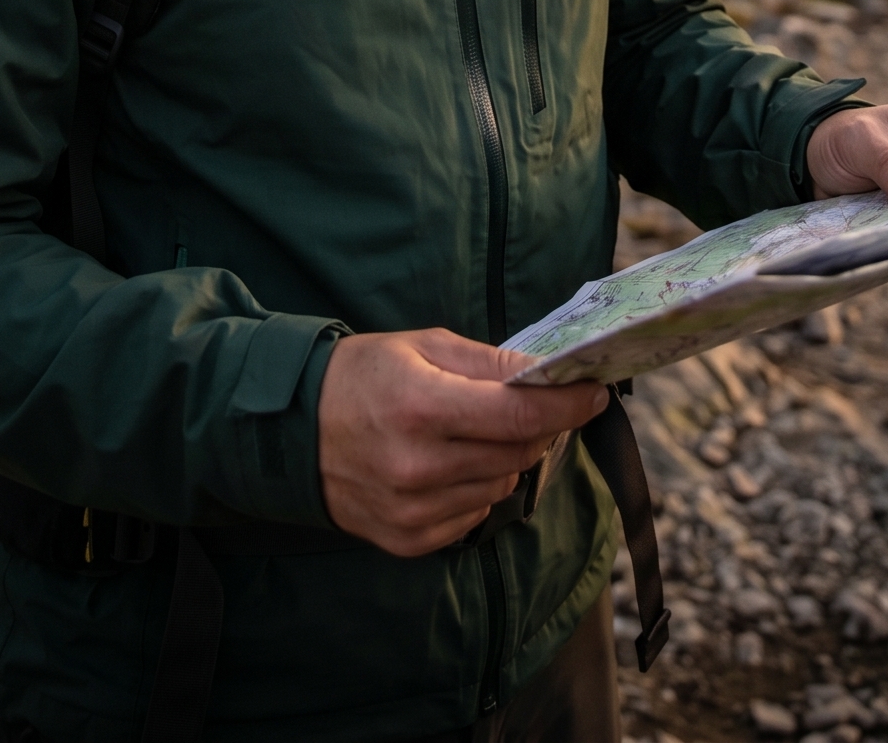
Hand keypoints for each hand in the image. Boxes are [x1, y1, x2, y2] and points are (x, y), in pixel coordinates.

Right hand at [317, 327, 607, 555]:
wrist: (292, 431)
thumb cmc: (362, 376)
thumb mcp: (422, 347)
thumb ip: (488, 363)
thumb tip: (547, 373)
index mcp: (422, 407)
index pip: (519, 417)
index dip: (566, 406)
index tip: (594, 393)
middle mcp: (418, 467)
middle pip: (516, 455)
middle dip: (537, 427)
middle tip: (532, 404)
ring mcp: (412, 511)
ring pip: (499, 488)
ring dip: (504, 460)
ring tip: (473, 431)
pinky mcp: (407, 541)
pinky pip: (473, 517)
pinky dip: (476, 489)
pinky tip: (449, 464)